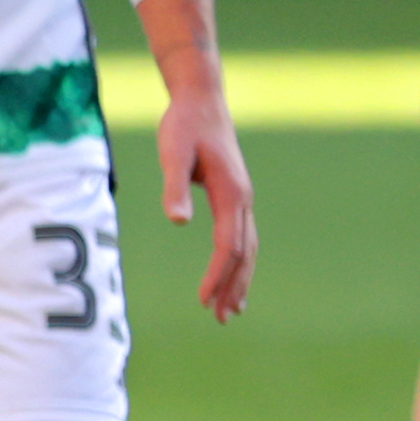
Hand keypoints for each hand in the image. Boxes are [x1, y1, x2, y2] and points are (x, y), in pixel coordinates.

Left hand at [158, 80, 257, 321]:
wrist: (200, 102)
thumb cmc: (182, 127)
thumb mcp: (172, 153)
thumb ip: (174, 187)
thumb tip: (177, 222)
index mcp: (231, 194)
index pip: (227, 245)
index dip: (216, 274)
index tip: (201, 299)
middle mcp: (242, 200)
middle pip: (243, 253)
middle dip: (233, 286)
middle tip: (221, 318)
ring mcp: (241, 199)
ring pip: (246, 247)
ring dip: (238, 279)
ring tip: (230, 310)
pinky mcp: (233, 197)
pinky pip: (240, 237)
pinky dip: (238, 261)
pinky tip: (229, 276)